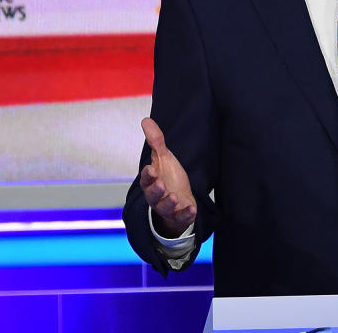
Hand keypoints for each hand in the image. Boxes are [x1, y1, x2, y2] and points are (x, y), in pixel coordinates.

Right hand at [140, 117, 196, 237]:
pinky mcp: (179, 215)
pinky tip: (192, 209)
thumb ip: (156, 141)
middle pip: (152, 196)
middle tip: (161, 185)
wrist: (178, 198)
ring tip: (174, 197)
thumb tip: (145, 120)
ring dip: (169, 203)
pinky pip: (181, 218)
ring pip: (164, 208)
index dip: (148, 175)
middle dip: (156, 191)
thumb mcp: (163, 158)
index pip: (146, 179)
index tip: (152, 169)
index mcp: (151, 181)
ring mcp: (167, 207)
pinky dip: (185, 215)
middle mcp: (156, 196)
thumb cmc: (168, 176)